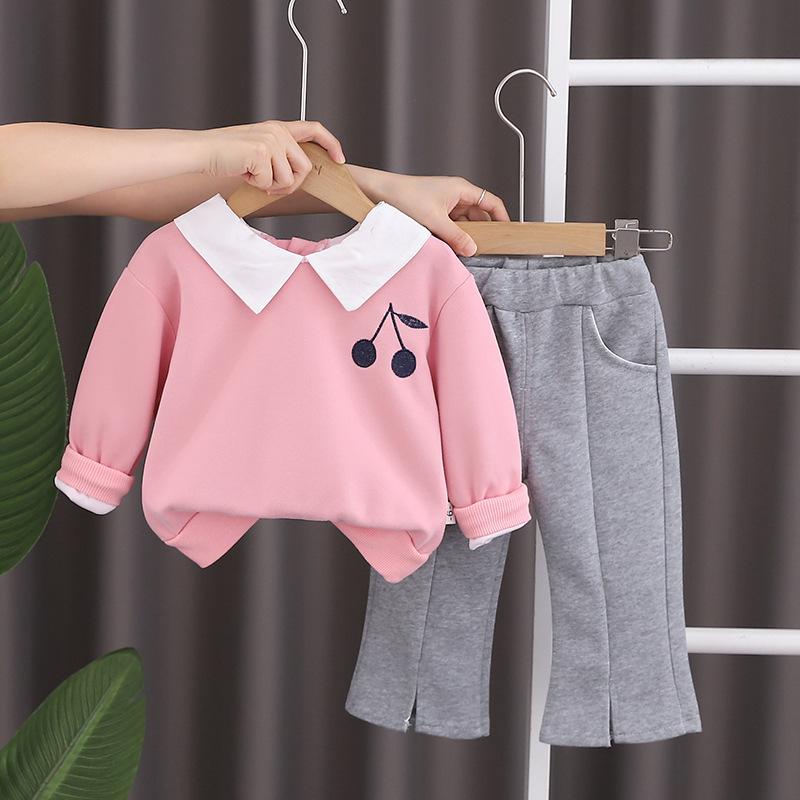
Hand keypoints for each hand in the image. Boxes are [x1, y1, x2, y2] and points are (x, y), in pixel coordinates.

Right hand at [199, 119, 345, 194]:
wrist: (203, 151)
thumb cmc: (228, 155)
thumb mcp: (259, 151)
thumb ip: (280, 157)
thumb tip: (298, 177)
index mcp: (278, 128)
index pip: (314, 129)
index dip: (331, 144)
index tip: (339, 159)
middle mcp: (277, 131)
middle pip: (304, 168)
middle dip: (291, 184)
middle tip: (270, 186)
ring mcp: (270, 141)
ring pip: (289, 179)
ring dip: (272, 186)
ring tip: (254, 176)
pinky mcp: (262, 153)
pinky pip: (271, 182)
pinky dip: (257, 185)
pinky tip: (245, 173)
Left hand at [364, 172, 509, 256]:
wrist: (380, 192)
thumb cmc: (405, 197)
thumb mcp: (434, 221)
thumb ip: (456, 236)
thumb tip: (472, 248)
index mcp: (461, 189)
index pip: (492, 203)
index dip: (502, 218)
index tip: (506, 234)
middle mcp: (456, 195)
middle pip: (479, 215)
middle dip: (481, 231)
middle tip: (483, 248)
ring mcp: (445, 203)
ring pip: (465, 222)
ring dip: (465, 235)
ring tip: (463, 248)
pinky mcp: (435, 212)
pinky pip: (451, 226)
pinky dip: (452, 236)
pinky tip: (449, 246)